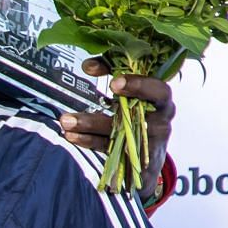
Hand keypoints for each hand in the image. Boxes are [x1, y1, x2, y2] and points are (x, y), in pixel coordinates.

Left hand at [60, 58, 175, 194]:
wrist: (146, 163)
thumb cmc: (137, 119)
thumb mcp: (132, 99)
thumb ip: (116, 80)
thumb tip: (89, 64)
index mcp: (161, 101)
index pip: (157, 87)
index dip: (138, 81)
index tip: (113, 79)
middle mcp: (160, 119)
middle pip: (143, 108)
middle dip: (124, 98)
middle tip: (107, 87)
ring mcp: (149, 141)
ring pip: (121, 129)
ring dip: (91, 123)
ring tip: (66, 120)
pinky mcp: (135, 159)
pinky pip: (110, 147)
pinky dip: (88, 140)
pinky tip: (70, 135)